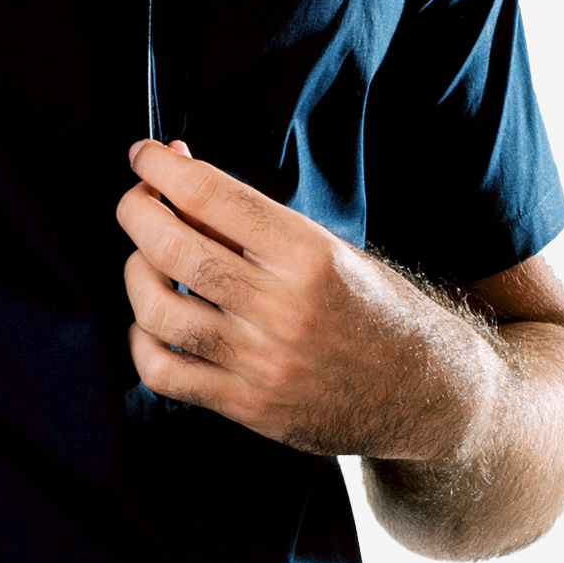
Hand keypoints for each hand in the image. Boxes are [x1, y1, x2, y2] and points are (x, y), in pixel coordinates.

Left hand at [114, 140, 497, 462]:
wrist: (427, 393)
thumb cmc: (378, 310)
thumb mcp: (331, 250)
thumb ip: (254, 222)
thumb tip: (179, 176)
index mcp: (310, 256)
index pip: (213, 197)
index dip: (163, 168)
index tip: (147, 155)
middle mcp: (284, 309)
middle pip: (173, 249)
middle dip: (136, 211)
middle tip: (136, 199)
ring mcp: (262, 363)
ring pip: (158, 310)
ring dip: (136, 273)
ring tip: (146, 260)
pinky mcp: (249, 406)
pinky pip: (164, 373)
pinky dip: (142, 342)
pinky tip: (153, 324)